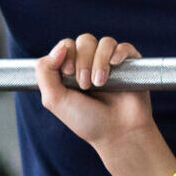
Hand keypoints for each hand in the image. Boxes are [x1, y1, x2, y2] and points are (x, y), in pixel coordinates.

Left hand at [34, 35, 153, 150]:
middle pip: (84, 40)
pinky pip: (124, 47)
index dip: (66, 54)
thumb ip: (44, 72)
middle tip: (85, 84)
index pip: (66, 45)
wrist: (118, 134)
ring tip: (100, 83)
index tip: (68, 73)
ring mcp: (111, 64)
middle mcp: (91, 64)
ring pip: (104, 43)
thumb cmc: (86, 121)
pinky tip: (115, 65)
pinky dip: (118, 53)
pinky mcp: (130, 66)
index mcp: (72, 70)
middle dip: (83, 61)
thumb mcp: (54, 100)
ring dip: (99, 61)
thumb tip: (59, 47)